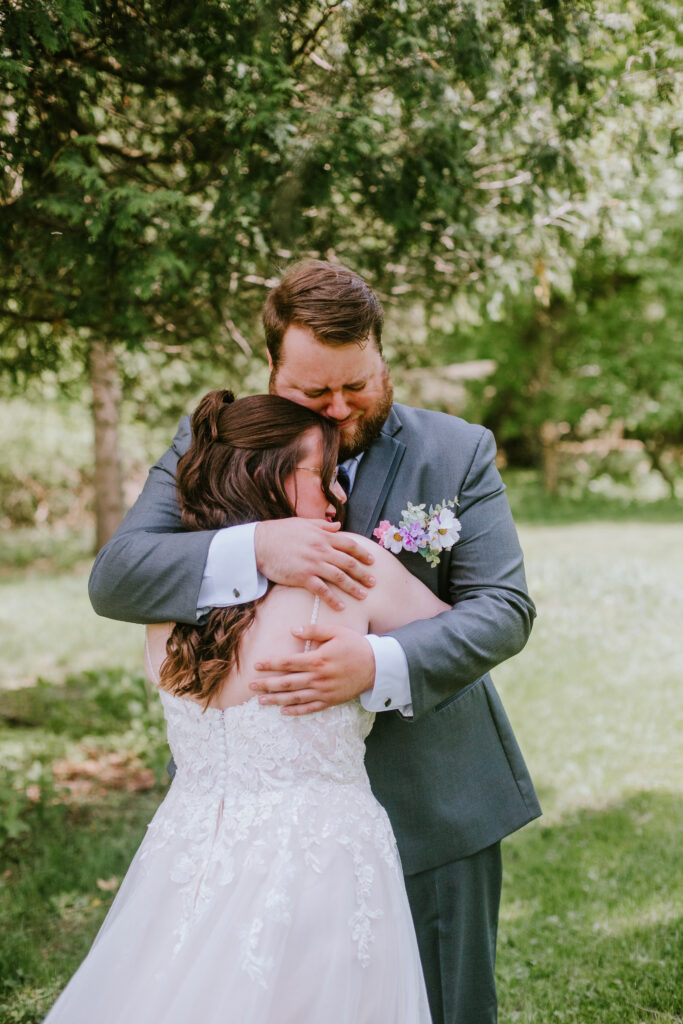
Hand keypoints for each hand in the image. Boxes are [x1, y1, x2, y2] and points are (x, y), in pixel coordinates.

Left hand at [249, 624, 375, 715]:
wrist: (376, 666)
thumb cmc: (355, 645)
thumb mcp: (336, 632)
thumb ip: (314, 630)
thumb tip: (292, 630)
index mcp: (317, 659)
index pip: (287, 663)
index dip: (270, 664)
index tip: (257, 665)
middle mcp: (318, 677)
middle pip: (286, 682)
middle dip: (267, 684)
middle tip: (251, 686)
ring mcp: (324, 691)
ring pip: (295, 697)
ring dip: (276, 699)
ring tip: (261, 701)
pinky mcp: (330, 700)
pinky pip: (310, 707)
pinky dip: (296, 710)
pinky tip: (283, 711)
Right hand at [253, 519, 374, 610]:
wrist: (259, 543)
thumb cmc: (280, 532)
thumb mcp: (303, 523)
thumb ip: (322, 525)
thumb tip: (338, 525)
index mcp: (323, 536)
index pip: (349, 545)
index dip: (363, 553)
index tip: (372, 561)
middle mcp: (321, 550)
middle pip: (349, 563)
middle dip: (363, 573)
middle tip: (374, 582)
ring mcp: (313, 564)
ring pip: (339, 577)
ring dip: (353, 587)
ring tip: (364, 595)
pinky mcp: (302, 577)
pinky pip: (322, 590)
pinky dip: (333, 599)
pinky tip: (341, 606)